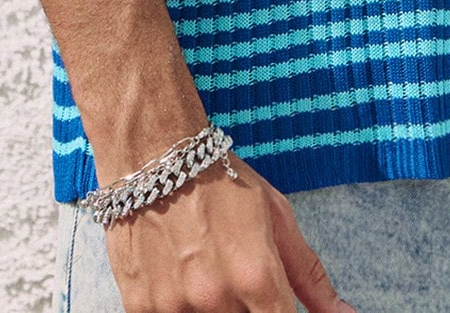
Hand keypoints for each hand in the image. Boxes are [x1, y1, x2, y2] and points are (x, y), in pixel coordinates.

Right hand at [101, 152, 357, 312]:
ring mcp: (172, 305)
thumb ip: (310, 275)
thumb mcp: (276, 215)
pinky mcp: (139, 306)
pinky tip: (180, 276)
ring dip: (214, 306)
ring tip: (207, 270)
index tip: (275, 302)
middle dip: (249, 306)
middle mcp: (214, 297)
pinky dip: (181, 306)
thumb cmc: (221, 178)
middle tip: (238, 277)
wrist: (152, 152)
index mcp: (256, 275)